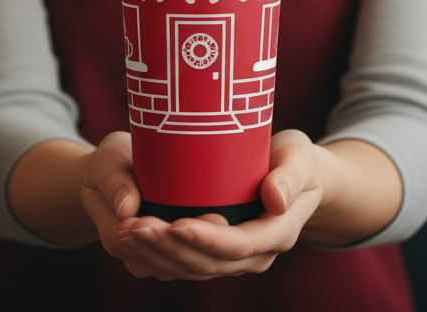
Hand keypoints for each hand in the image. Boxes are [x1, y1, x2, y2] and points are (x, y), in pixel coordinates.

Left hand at [90, 129, 324, 281]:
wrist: (296, 174)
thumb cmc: (297, 160)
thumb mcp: (300, 159)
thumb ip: (291, 176)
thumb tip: (275, 199)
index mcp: (278, 233)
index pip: (239, 245)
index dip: (207, 240)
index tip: (177, 224)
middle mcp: (256, 254)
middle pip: (209, 262)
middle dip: (170, 249)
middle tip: (136, 226)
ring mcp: (236, 257)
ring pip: (193, 267)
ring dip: (158, 255)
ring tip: (126, 231)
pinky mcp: (218, 251)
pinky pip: (187, 262)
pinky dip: (158, 255)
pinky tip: (133, 238)